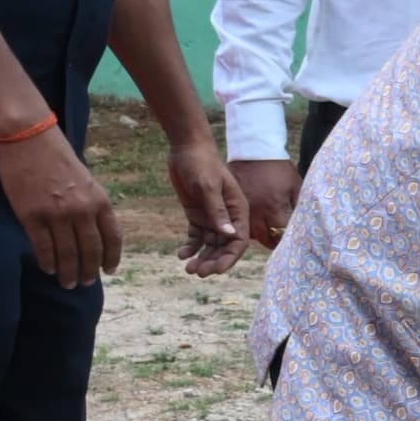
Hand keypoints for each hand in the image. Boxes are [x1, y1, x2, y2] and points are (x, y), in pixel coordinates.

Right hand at [0, 122, 119, 287]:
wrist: (29, 136)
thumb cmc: (56, 155)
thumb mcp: (85, 179)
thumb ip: (90, 204)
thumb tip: (92, 232)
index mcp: (99, 199)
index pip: (112, 238)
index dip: (112, 258)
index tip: (109, 271)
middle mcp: (82, 210)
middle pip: (91, 251)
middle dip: (90, 271)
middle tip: (86, 283)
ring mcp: (56, 214)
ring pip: (67, 254)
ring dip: (68, 273)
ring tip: (67, 283)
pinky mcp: (31, 215)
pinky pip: (43, 247)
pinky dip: (47, 262)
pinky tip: (48, 269)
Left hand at [167, 132, 248, 276]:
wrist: (187, 148)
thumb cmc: (202, 163)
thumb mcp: (208, 186)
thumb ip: (217, 211)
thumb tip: (228, 236)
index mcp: (238, 210)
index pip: (238, 241)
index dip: (229, 258)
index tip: (215, 270)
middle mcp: (228, 217)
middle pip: (224, 247)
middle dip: (213, 261)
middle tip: (197, 272)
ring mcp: (212, 217)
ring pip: (209, 245)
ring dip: (201, 258)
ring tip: (188, 269)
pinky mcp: (197, 215)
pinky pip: (196, 236)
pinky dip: (190, 247)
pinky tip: (181, 255)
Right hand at [233, 155, 301, 249]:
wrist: (255, 149)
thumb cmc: (279, 167)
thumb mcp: (295, 184)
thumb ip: (300, 204)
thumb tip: (304, 221)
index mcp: (273, 206)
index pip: (280, 233)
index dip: (285, 240)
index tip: (290, 244)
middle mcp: (257, 210)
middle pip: (263, 237)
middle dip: (272, 243)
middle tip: (278, 245)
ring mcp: (243, 206)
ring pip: (249, 231)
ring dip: (258, 236)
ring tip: (266, 237)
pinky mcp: (232, 201)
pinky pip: (238, 220)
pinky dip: (246, 225)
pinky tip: (252, 224)